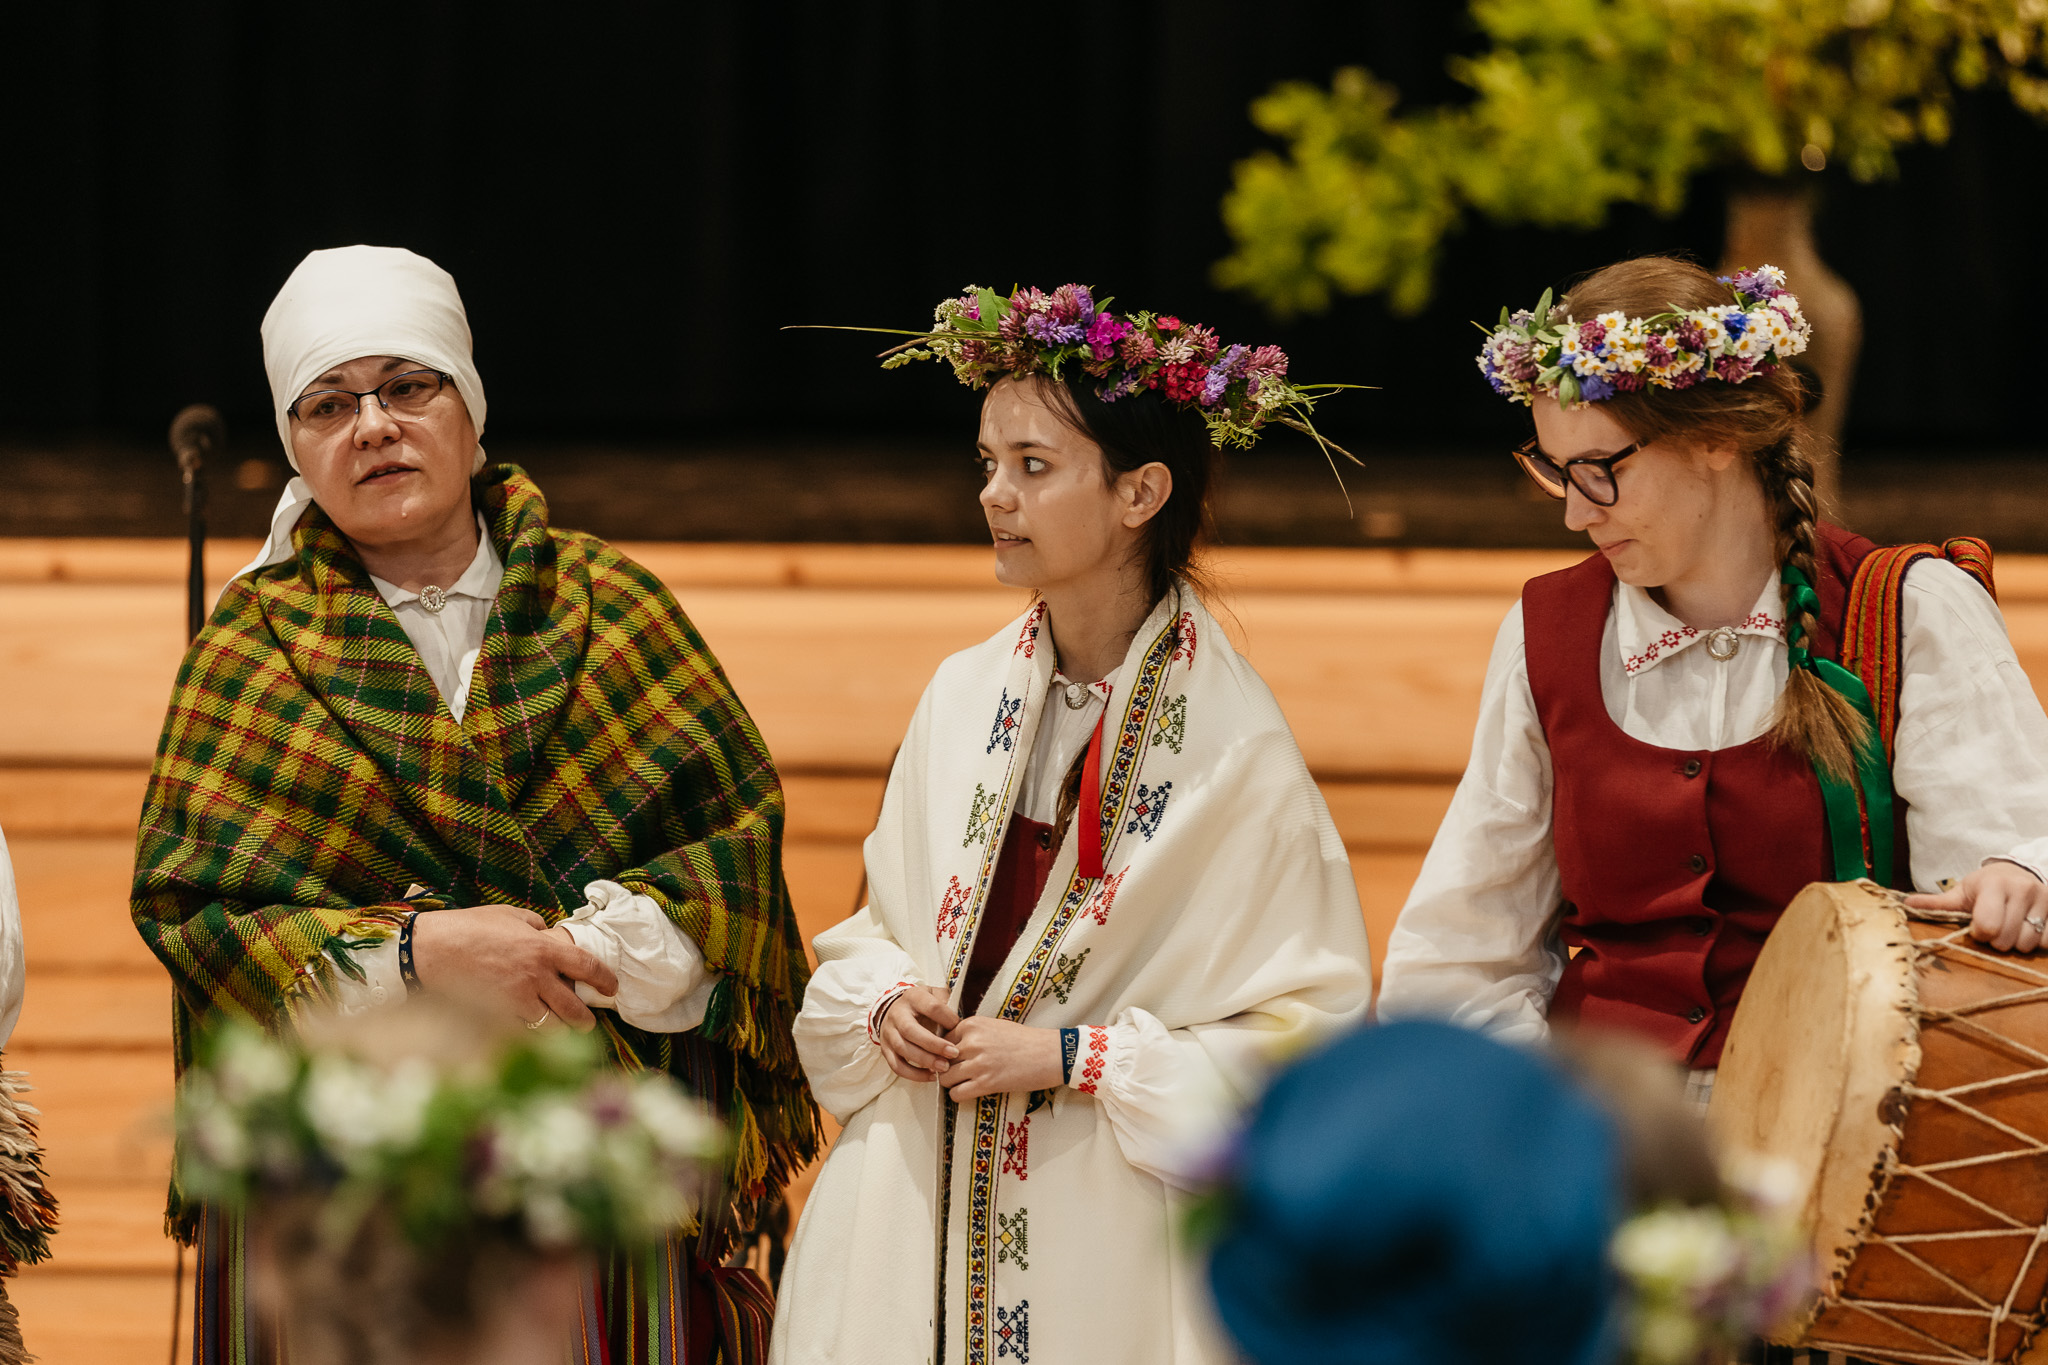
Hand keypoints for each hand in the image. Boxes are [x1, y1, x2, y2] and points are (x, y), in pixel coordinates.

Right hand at [410, 904, 618, 1029]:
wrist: (430, 950)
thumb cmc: (469, 927)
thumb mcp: (510, 915)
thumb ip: (536, 926)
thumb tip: (549, 934)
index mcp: (544, 948)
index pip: (589, 967)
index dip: (605, 981)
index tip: (611, 988)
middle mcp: (536, 977)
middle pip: (575, 1009)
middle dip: (585, 1021)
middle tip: (587, 1023)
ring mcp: (516, 1000)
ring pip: (552, 1028)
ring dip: (560, 1032)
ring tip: (562, 1032)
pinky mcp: (497, 1017)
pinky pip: (524, 1035)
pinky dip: (531, 1039)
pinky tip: (532, 1038)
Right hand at [879, 986, 960, 1082]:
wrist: (896, 1009)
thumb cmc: (923, 1005)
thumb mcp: (936, 995)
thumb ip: (948, 1004)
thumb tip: (961, 1023)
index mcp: (913, 997)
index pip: (930, 1007)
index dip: (946, 1018)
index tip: (959, 1027)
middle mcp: (897, 1014)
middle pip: (910, 1030)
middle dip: (933, 1044)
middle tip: (953, 1053)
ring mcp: (889, 1033)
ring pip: (902, 1049)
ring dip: (925, 1061)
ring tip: (943, 1068)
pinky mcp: (886, 1050)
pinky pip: (897, 1066)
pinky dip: (914, 1074)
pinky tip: (931, 1076)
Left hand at [943, 1017, 1063, 1103]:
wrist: (1051, 1054)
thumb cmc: (1025, 1040)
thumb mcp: (994, 1026)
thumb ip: (972, 1034)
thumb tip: (950, 1048)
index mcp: (972, 1025)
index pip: (942, 1041)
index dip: (947, 1052)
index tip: (958, 1059)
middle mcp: (971, 1042)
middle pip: (940, 1060)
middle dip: (947, 1068)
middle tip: (960, 1073)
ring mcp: (978, 1063)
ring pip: (944, 1078)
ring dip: (952, 1083)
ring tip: (966, 1082)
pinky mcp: (986, 1083)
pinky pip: (956, 1094)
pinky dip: (960, 1095)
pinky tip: (972, 1091)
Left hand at [1905, 861, 2047, 952]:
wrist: (2019, 873)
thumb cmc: (1985, 886)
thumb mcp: (1961, 891)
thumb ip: (1938, 902)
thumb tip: (1906, 904)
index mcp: (1994, 885)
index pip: (1987, 925)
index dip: (1979, 933)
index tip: (1977, 927)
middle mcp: (2022, 890)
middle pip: (2006, 939)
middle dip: (1996, 941)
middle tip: (1993, 928)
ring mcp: (2044, 901)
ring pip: (2028, 943)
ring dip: (2016, 943)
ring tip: (2009, 928)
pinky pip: (2047, 942)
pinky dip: (2036, 942)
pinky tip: (2026, 930)